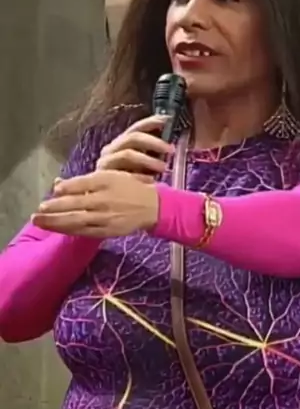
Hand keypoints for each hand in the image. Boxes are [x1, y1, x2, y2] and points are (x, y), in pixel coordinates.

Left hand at [31, 171, 159, 237]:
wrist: (152, 206)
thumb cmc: (129, 188)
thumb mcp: (110, 177)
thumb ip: (85, 181)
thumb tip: (59, 185)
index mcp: (106, 181)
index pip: (81, 184)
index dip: (65, 187)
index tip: (52, 190)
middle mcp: (105, 199)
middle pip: (74, 204)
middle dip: (53, 208)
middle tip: (37, 210)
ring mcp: (105, 217)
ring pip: (76, 220)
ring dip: (56, 222)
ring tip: (39, 221)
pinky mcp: (107, 230)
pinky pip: (84, 231)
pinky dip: (69, 230)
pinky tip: (57, 229)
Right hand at [96, 115, 174, 176]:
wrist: (107, 202)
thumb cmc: (131, 181)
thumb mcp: (143, 165)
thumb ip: (151, 152)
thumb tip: (169, 142)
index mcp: (120, 144)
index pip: (135, 128)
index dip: (151, 122)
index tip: (168, 120)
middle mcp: (111, 150)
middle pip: (132, 138)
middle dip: (153, 142)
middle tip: (171, 149)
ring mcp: (105, 163)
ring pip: (127, 154)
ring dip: (148, 159)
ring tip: (164, 167)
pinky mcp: (102, 177)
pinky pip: (124, 175)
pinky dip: (139, 177)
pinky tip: (152, 182)